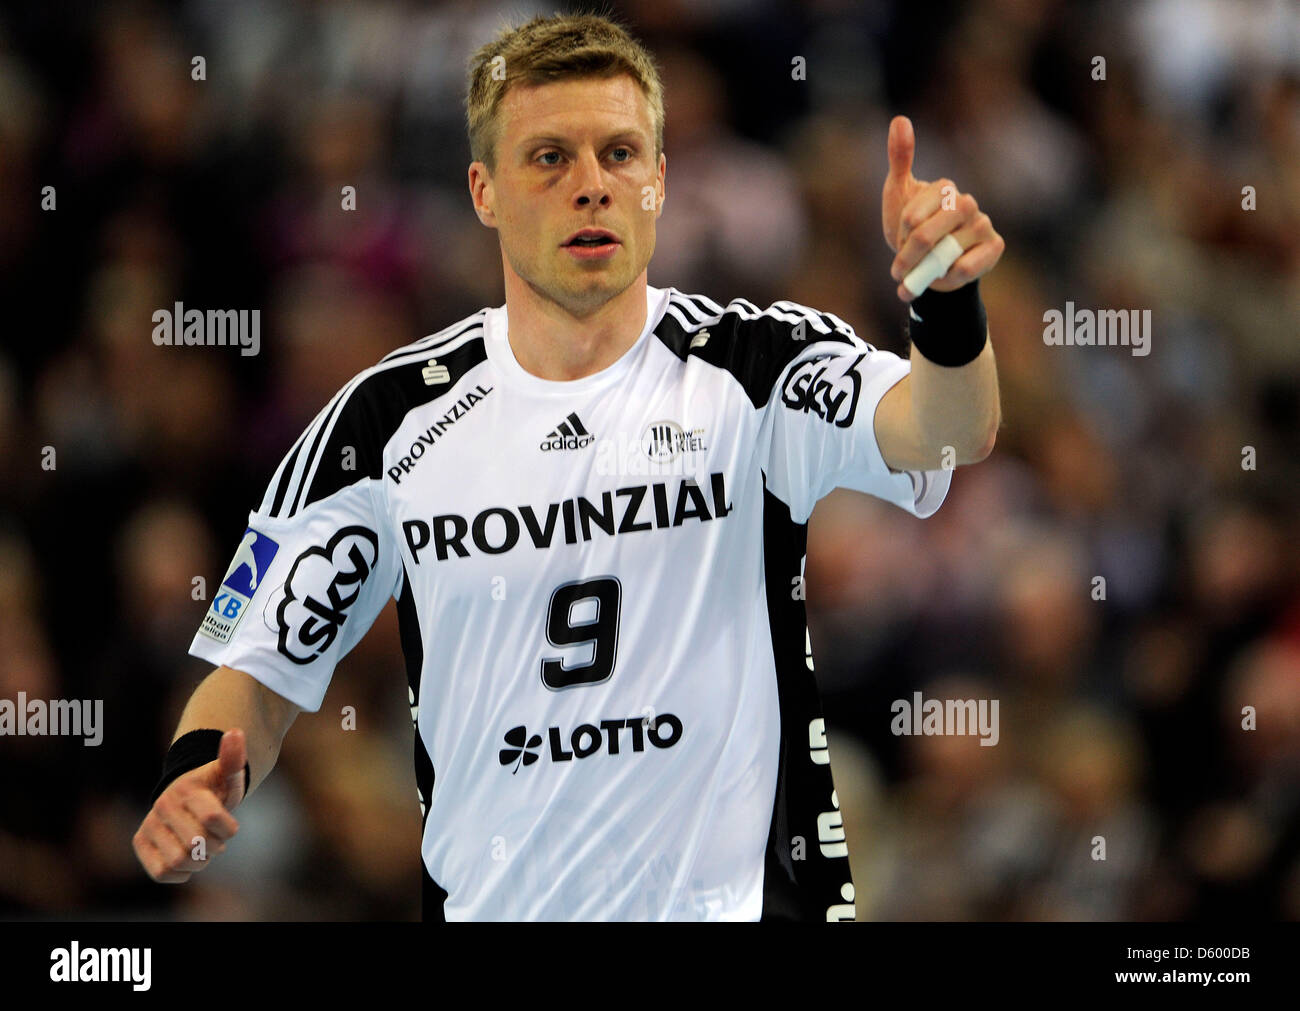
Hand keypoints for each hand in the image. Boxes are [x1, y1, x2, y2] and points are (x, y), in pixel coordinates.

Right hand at [133, 728, 245, 883]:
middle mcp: (163, 805)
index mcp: (187, 789)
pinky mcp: (141, 843)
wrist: (187, 799)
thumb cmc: (215, 790)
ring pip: (179, 861)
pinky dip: (181, 873)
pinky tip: (188, 860)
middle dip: (215, 847)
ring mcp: (150, 824)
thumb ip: (234, 759)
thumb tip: (235, 732)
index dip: (228, 830)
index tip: (230, 826)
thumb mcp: (229, 776)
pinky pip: (161, 873)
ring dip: (200, 862)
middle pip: (197, 844)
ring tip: (203, 850)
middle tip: (216, 840)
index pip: (211, 820)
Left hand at [881, 115, 1003, 301]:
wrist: (931, 262)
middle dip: (907, 258)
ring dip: (924, 272)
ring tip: (919, 275)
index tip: (899, 240)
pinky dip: (948, 279)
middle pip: (926, 236)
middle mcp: (967, 202)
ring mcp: (983, 224)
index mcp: (944, 188)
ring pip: (945, 254)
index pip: (911, 216)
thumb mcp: (898, 192)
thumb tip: (900, 119)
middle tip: (900, 269)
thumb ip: (900, 158)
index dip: (901, 236)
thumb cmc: (911, 227)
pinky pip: (966, 268)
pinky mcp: (994, 247)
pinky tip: (943, 277)